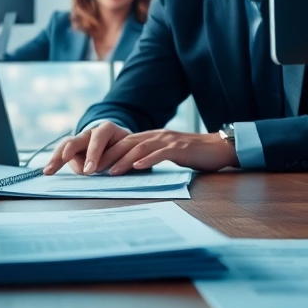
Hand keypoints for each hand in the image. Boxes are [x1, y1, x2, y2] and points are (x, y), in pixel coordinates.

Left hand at [44, 122, 238, 175]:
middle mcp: (156, 136)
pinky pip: (161, 153)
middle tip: (89, 170)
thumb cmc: (192, 155)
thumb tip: (129, 169)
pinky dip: (148, 160)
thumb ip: (149, 157)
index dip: (104, 154)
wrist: (218, 149)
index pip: (122, 144)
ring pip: (139, 148)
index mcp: (150, 137)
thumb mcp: (166, 155)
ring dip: (122, 160)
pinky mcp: (180, 149)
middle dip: (106, 156)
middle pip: (125, 144)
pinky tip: (137, 167)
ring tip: (108, 171)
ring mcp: (168, 141)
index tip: (88, 166)